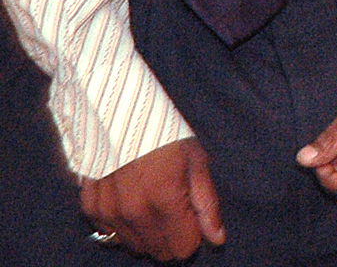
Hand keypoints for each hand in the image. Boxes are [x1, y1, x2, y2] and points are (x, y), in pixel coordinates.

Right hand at [79, 137, 223, 261]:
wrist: (122, 113)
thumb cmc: (166, 135)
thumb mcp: (196, 161)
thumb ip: (206, 204)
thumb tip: (216, 239)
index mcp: (165, 199)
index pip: (182, 248)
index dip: (192, 236)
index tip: (193, 219)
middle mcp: (134, 211)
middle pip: (158, 251)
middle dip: (171, 237)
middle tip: (174, 210)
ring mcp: (109, 211)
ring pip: (133, 246)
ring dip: (147, 233)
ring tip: (153, 202)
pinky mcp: (90, 207)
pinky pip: (110, 233)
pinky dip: (122, 224)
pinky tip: (131, 201)